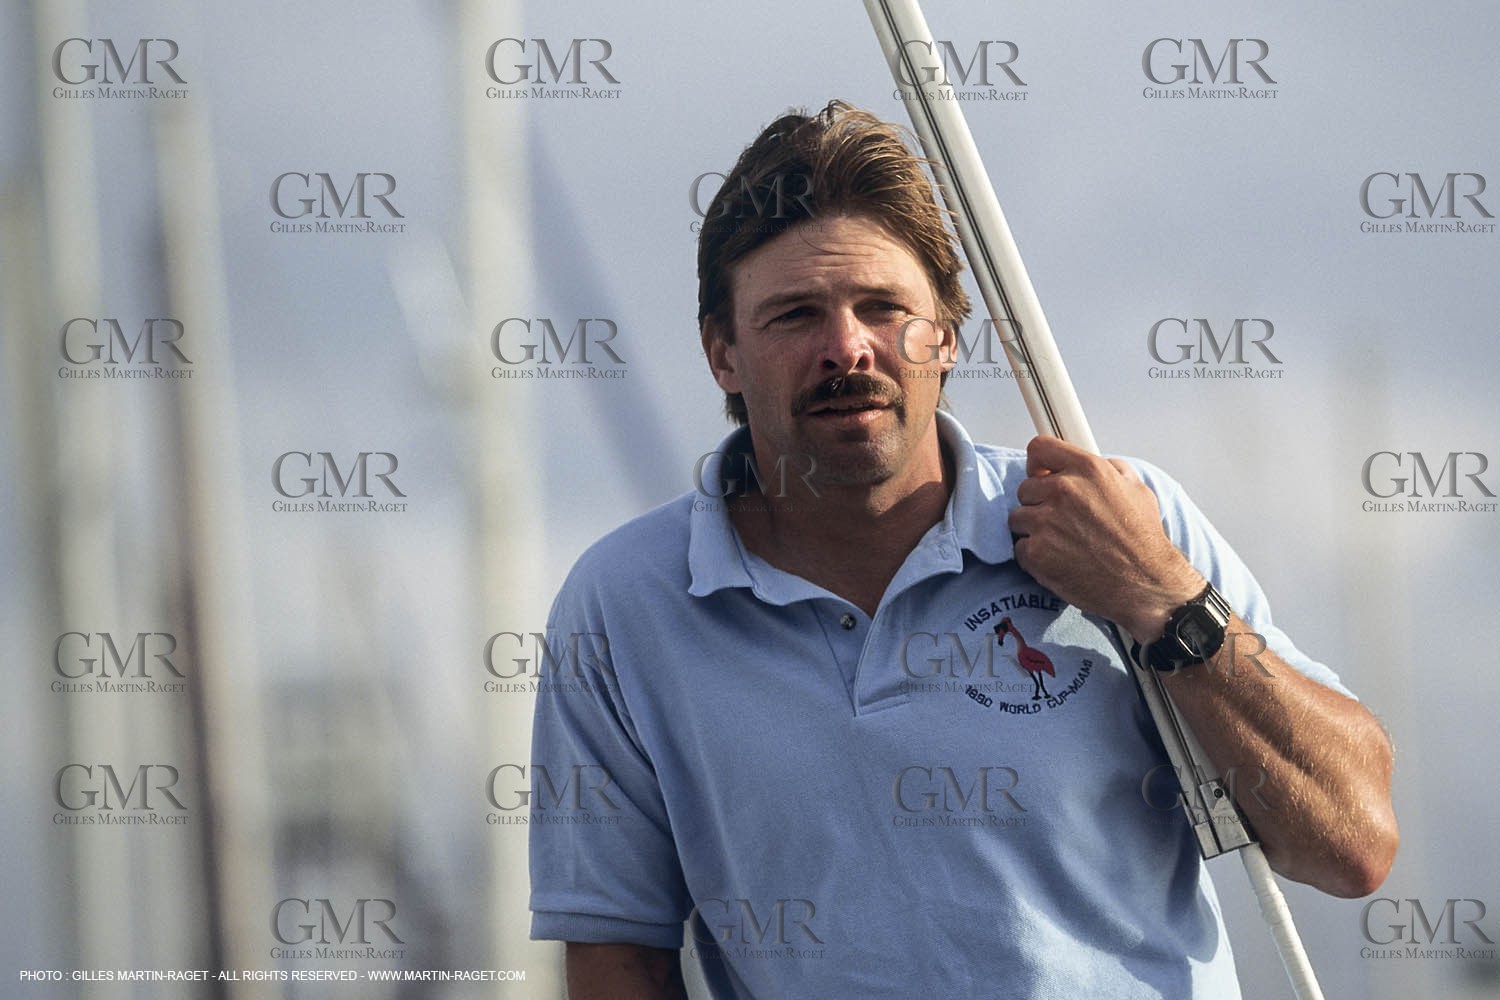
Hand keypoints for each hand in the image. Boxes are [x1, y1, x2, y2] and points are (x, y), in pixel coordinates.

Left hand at [1007, 435, 1203, 642]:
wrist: (1144, 584)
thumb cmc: (1143, 540)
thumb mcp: (1137, 490)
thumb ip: (1111, 469)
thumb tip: (1097, 463)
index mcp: (1088, 470)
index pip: (1039, 449)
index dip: (1038, 464)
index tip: (1041, 475)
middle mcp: (1064, 491)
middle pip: (1025, 488)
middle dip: (1039, 503)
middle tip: (1061, 521)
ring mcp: (1046, 522)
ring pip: (1018, 517)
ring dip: (1033, 529)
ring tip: (1061, 542)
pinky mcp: (1036, 553)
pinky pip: (1019, 547)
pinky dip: (1033, 555)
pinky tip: (1057, 559)